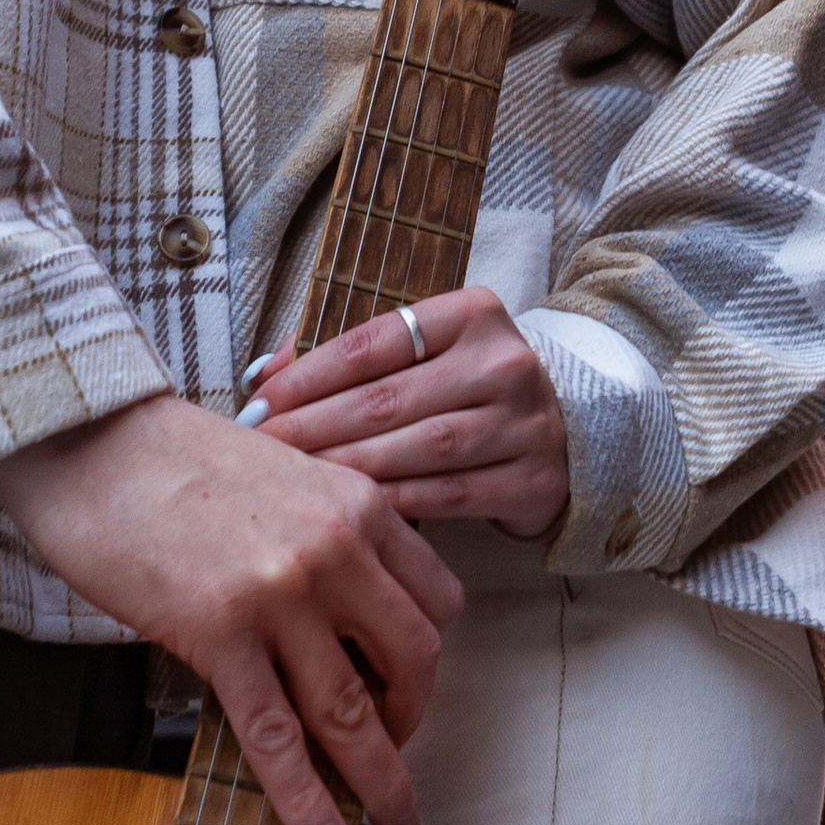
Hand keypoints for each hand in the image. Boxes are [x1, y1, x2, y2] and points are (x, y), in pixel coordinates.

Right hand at [0, 392, 458, 824]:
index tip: (405, 691)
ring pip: (354, 713)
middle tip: (397, 762)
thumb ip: (324, 532)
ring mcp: (281, 593)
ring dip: (383, 784)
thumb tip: (336, 618)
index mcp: (358, 503)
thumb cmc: (169, 453)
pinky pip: (278, 737)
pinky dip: (309, 802)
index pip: (437, 600)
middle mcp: (336, 548)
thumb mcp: (282, 472)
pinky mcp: (219, 633)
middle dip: (413, 725)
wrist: (87, 434)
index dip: (428, 660)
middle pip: (415, 661)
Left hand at [243, 285, 571, 541]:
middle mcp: (503, 363)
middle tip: (263, 449)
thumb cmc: (465, 385)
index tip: (259, 403)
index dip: (308, 375)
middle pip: (389, 398)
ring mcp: (524, 423)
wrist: (565, 428)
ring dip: (349, 467)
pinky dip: (397, 502)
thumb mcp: (420, 352)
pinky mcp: (533, 479)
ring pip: (419, 448)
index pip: (372, 342)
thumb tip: (264, 373)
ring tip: (297, 482)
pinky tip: (353, 510)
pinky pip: (450, 494)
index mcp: (470, 314)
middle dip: (314, 426)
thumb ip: (347, 355)